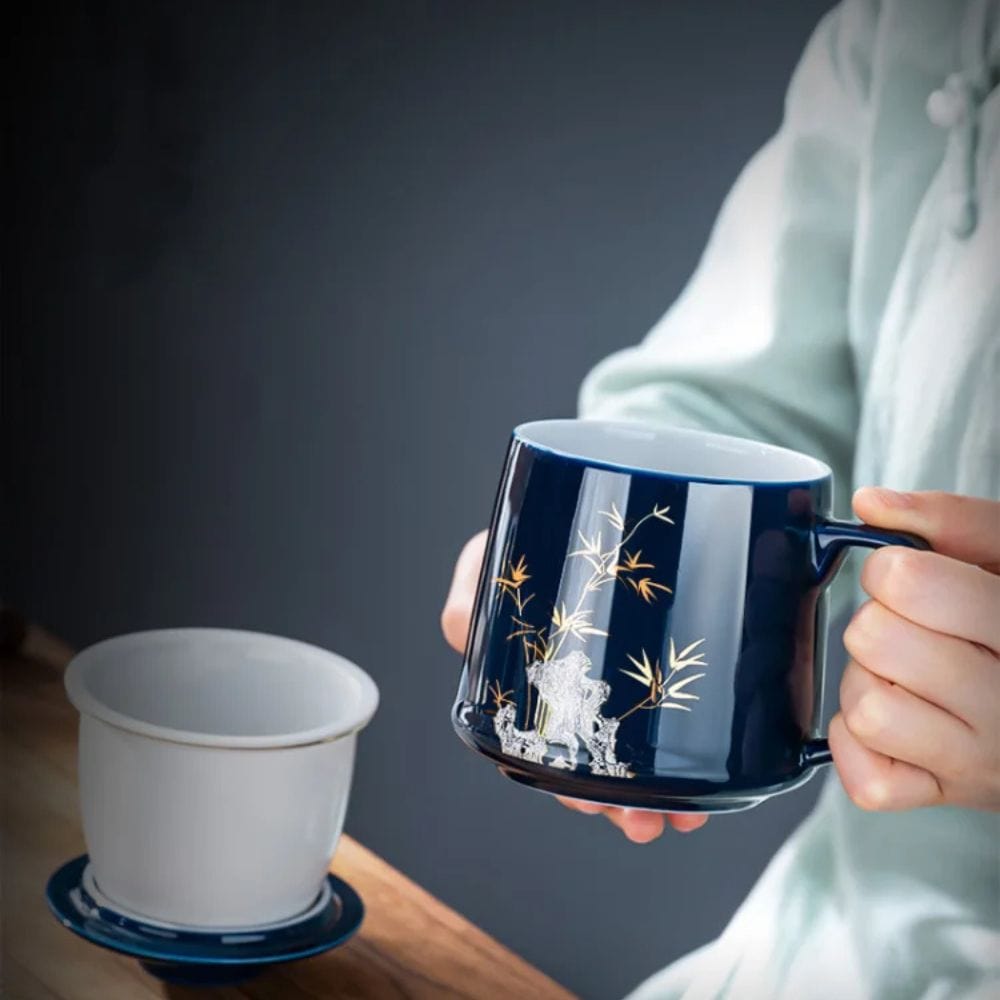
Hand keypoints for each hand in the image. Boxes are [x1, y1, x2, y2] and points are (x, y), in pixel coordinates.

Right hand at [442, 530, 706, 841]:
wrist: (592, 489)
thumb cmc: (529, 535)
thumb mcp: (488, 564)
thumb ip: (470, 600)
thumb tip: (462, 629)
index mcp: (535, 680)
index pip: (543, 749)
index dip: (565, 784)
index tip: (591, 803)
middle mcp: (580, 687)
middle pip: (598, 761)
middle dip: (621, 803)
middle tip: (645, 823)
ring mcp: (626, 675)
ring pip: (644, 750)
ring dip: (665, 790)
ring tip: (689, 815)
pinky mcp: (669, 657)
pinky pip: (687, 712)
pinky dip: (702, 746)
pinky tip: (720, 768)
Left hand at [830, 488, 999, 811]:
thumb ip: (953, 520)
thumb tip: (872, 504)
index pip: (909, 581)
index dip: (891, 570)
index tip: (911, 579)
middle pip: (873, 639)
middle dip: (878, 622)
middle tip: (913, 629)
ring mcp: (981, 761)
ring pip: (866, 708)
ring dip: (867, 682)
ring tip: (906, 675)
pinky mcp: (948, 797)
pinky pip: (867, 781)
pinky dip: (858, 745)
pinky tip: (895, 718)